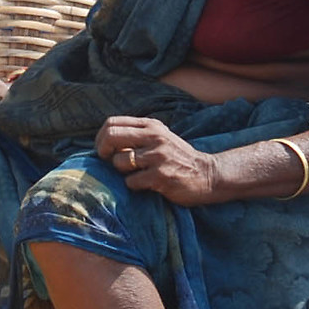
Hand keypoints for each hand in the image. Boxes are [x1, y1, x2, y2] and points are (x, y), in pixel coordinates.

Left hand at [97, 116, 224, 206]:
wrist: (207, 175)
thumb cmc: (178, 158)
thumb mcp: (160, 138)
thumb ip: (138, 135)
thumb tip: (106, 142)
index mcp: (151, 126)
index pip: (112, 122)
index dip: (101, 137)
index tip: (104, 150)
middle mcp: (154, 137)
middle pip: (111, 137)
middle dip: (103, 151)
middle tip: (109, 162)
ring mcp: (158, 156)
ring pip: (120, 161)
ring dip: (121, 172)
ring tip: (135, 174)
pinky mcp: (160, 176)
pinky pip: (131, 181)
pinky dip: (134, 185)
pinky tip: (147, 185)